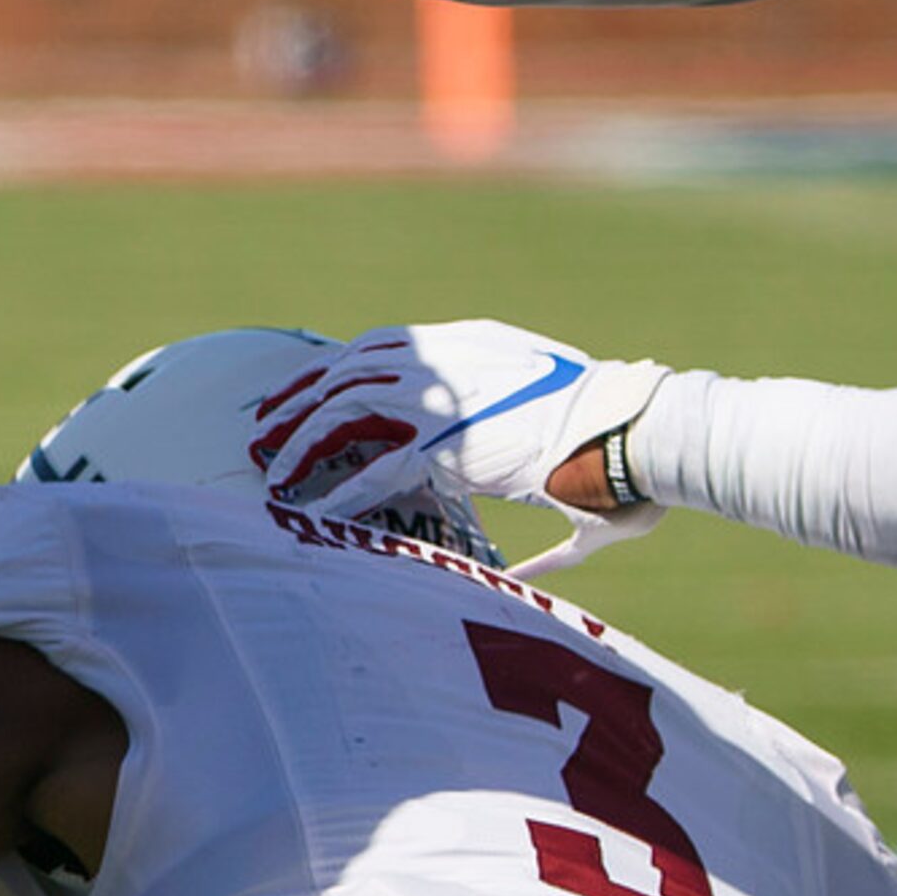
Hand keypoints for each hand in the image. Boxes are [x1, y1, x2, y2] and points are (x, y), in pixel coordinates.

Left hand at [261, 321, 669, 575]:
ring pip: (344, 408)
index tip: (313, 388)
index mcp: (476, 345)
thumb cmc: (616, 443)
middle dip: (302, 393)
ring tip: (271, 464)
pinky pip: (371, 469)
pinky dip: (334, 491)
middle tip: (266, 421)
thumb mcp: (562, 431)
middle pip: (350, 365)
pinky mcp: (445, 446)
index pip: (386, 345)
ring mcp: (445, 401)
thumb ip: (533, 465)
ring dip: (301, 437)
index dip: (341, 366)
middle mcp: (451, 362)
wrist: (630, 432)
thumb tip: (524, 551)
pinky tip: (308, 508)